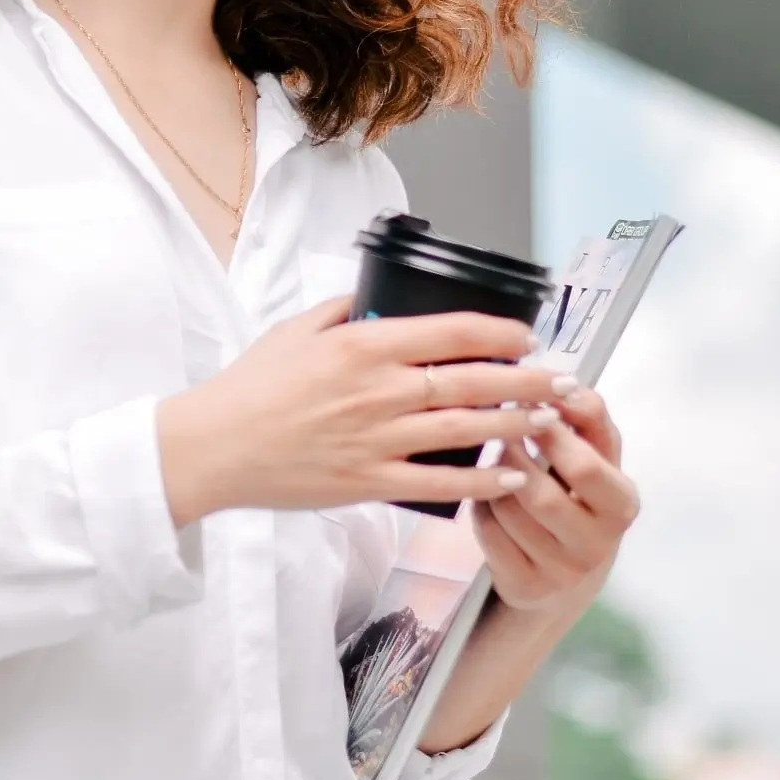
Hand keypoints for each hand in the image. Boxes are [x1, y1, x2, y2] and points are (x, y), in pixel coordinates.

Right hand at [157, 296, 573, 525]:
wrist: (217, 445)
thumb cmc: (251, 386)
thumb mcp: (294, 330)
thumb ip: (340, 310)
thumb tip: (372, 297)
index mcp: (361, 345)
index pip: (448, 332)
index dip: (497, 333)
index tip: (526, 336)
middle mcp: (377, 390)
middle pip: (470, 380)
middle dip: (525, 379)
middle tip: (563, 379)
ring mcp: (377, 438)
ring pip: (464, 429)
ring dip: (515, 423)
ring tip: (550, 420)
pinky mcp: (369, 481)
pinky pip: (438, 482)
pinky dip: (480, 479)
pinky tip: (511, 476)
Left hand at [472, 385, 638, 618]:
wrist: (564, 570)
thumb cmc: (576, 493)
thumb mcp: (594, 455)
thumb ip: (586, 418)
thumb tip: (565, 383)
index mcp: (622, 503)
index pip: (586, 466)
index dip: (552, 431)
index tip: (529, 401)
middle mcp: (599, 544)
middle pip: (541, 494)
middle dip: (515, 456)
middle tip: (501, 429)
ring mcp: (562, 571)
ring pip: (507, 510)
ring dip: (493, 480)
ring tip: (496, 463)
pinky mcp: (527, 587)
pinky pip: (488, 533)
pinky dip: (480, 507)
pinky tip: (487, 497)